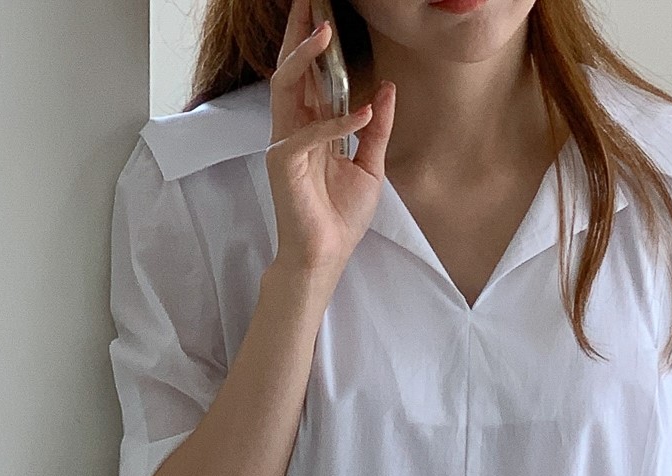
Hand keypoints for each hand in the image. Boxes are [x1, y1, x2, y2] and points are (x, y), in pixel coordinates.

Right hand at [265, 0, 395, 285]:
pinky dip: (338, 122)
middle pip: (290, 67)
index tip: (321, 9)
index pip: (309, 74)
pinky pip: (310, 133)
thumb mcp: (370, 166)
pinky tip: (364, 113)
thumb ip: (377, 128)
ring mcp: (284, 143)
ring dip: (305, 57)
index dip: (313, 41)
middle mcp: (292, 127)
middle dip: (300, 32)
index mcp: (311, 126)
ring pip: (286, 85)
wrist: (325, 256)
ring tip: (325, 32)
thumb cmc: (340, 217)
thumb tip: (387, 88)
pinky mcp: (284, 163)